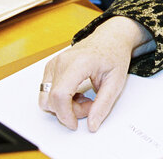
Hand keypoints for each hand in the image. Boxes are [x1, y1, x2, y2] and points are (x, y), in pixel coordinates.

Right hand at [39, 17, 152, 131]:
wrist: (111, 38)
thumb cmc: (114, 55)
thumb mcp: (116, 81)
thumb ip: (103, 105)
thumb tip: (91, 125)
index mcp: (79, 63)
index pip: (60, 95)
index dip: (65, 115)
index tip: (75, 123)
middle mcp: (62, 62)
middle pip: (51, 99)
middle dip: (69, 111)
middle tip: (90, 106)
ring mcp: (54, 63)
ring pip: (46, 97)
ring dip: (64, 105)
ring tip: (84, 98)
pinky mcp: (51, 67)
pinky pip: (47, 91)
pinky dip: (61, 98)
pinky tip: (77, 93)